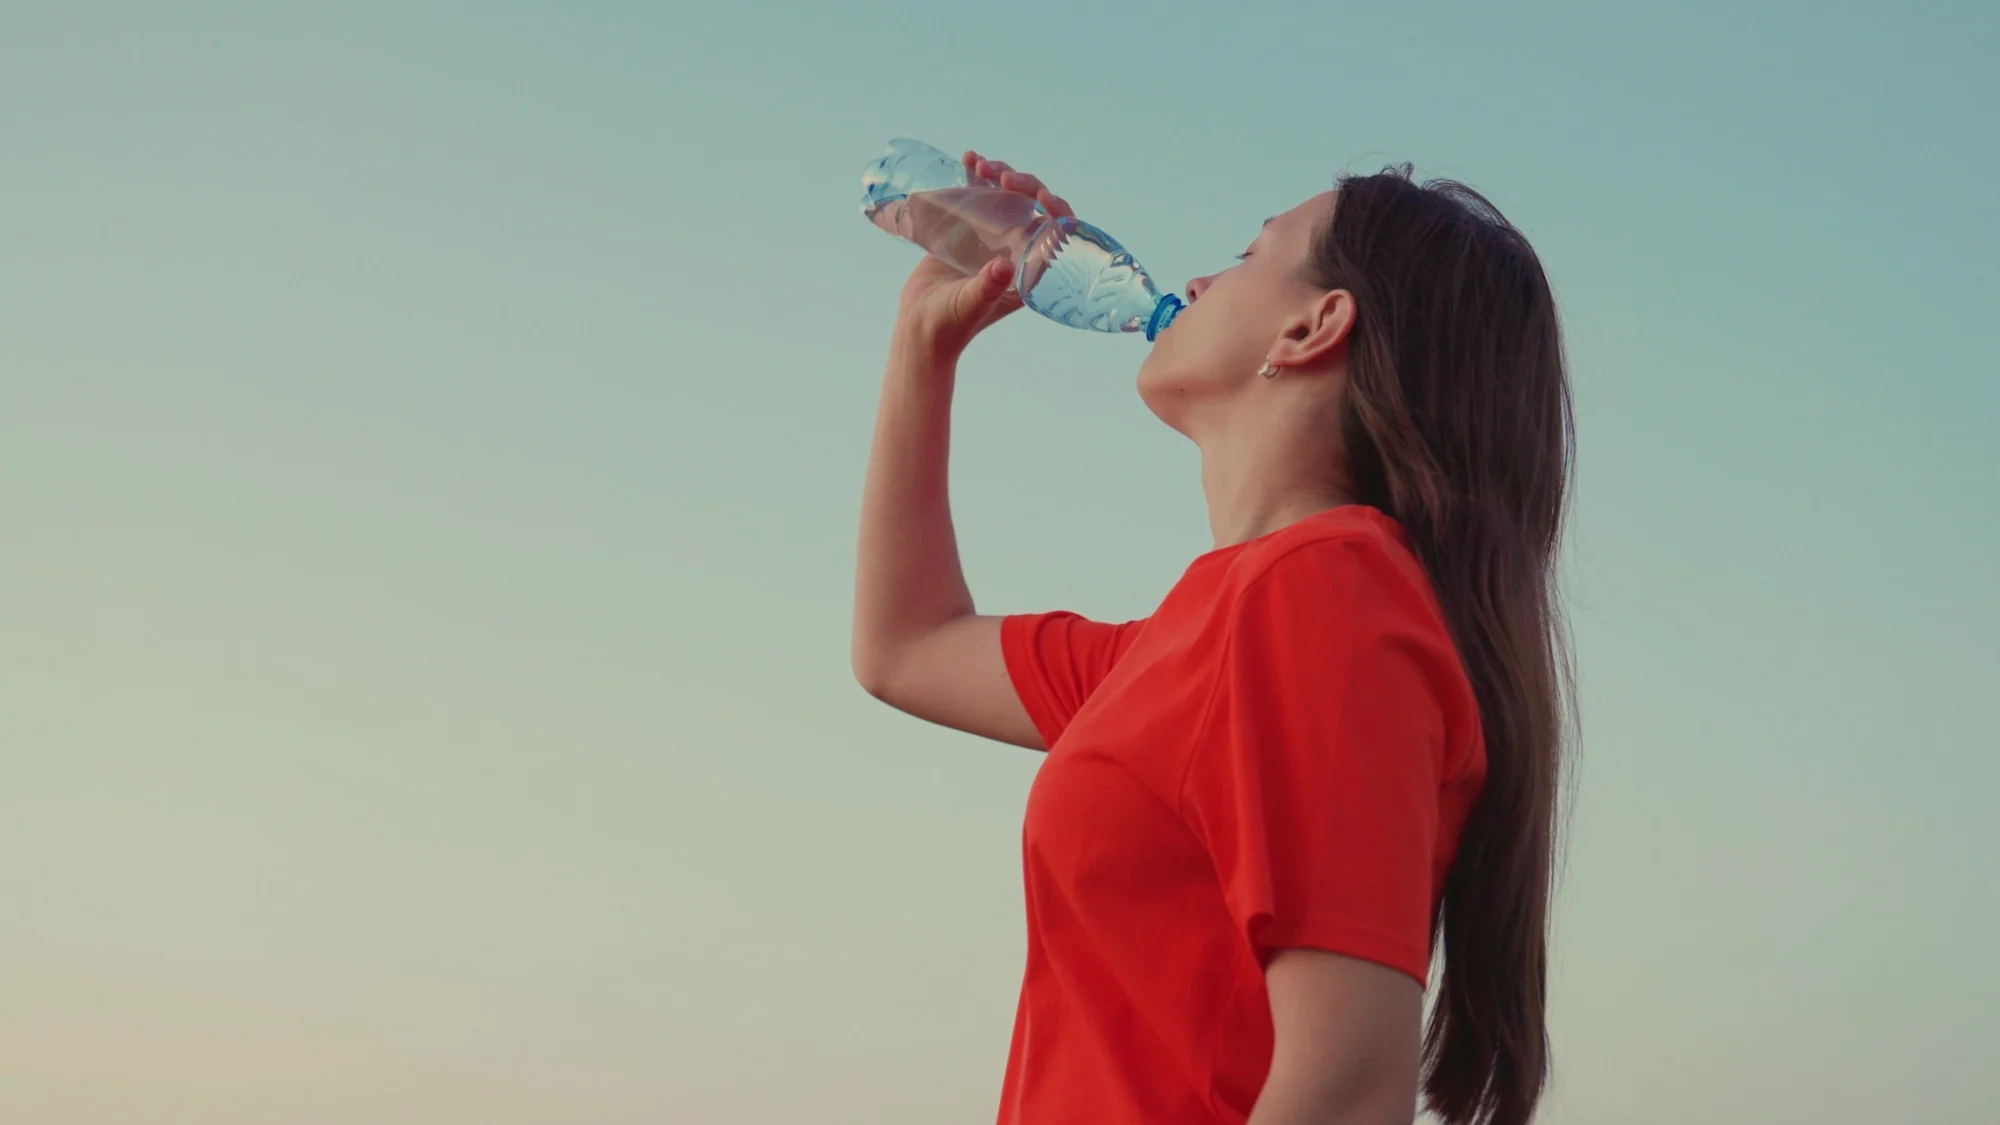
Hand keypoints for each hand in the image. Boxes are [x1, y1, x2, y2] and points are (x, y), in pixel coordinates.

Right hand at [894, 151, 1076, 356]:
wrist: (919, 326)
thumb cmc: (950, 323)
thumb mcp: (971, 305)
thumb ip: (988, 286)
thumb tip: (1005, 266)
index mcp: (1030, 271)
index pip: (1058, 235)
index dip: (1058, 211)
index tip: (1043, 196)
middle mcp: (1016, 251)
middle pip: (1033, 208)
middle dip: (1024, 184)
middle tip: (1003, 176)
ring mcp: (993, 240)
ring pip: (1007, 197)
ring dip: (999, 175)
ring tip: (979, 164)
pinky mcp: (967, 232)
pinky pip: (978, 198)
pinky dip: (975, 178)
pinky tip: (968, 160)